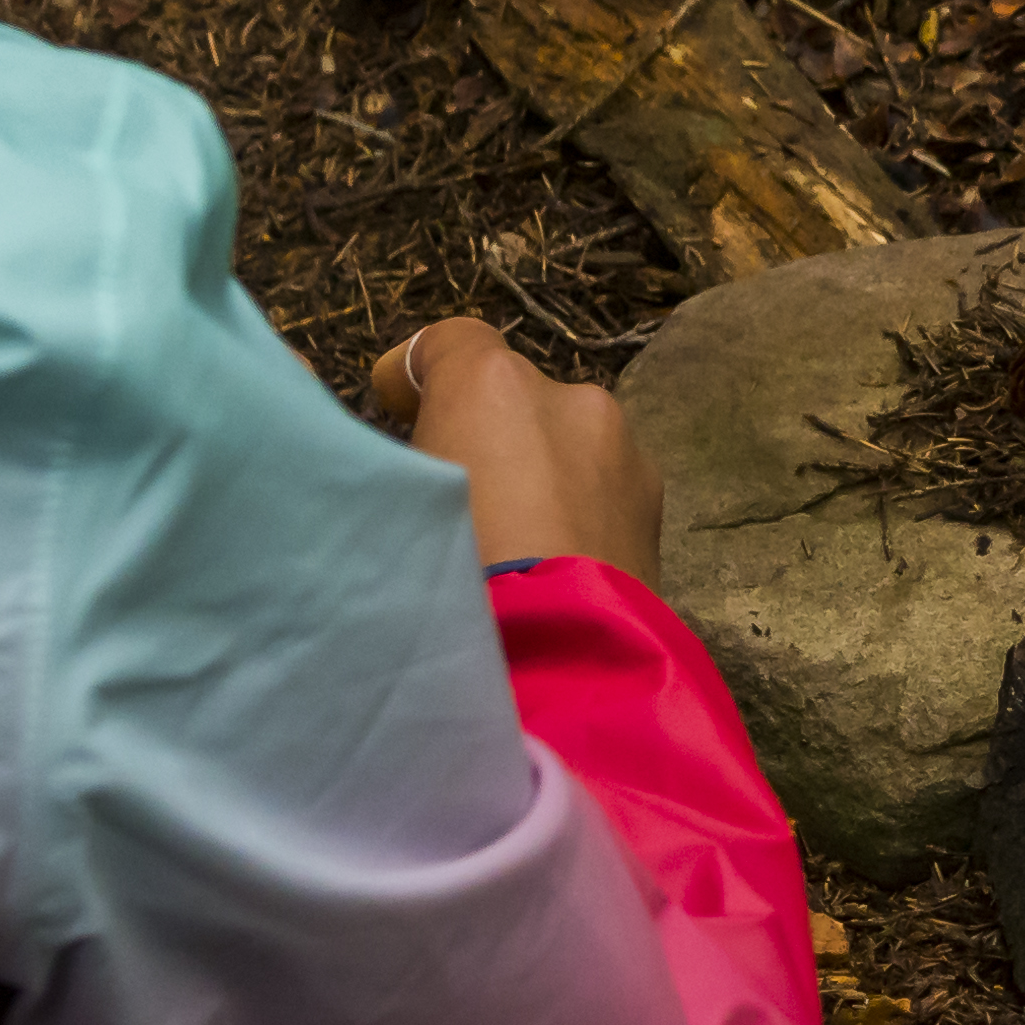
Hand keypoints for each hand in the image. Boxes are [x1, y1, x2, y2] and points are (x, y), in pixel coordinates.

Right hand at [366, 316, 660, 576]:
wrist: (550, 683)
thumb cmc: (440, 583)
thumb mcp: (374, 511)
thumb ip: (371, 457)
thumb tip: (366, 436)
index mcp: (496, 384)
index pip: (451, 342)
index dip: (416, 375)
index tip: (394, 417)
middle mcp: (576, 401)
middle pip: (513, 401)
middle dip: (479, 439)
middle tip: (443, 509)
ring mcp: (629, 459)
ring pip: (564, 451)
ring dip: (531, 481)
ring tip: (500, 556)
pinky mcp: (658, 521)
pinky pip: (598, 499)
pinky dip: (569, 520)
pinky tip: (543, 580)